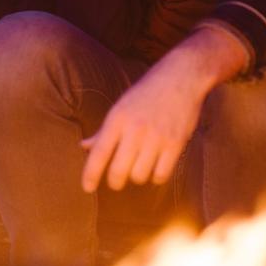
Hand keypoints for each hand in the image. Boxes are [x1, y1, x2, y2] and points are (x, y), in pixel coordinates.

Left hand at [79, 26, 248, 191]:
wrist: (181, 77)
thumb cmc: (146, 93)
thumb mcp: (121, 107)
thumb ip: (103, 131)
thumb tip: (83, 147)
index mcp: (118, 118)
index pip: (99, 153)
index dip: (90, 174)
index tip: (87, 188)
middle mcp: (135, 129)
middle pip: (118, 171)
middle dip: (115, 181)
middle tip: (116, 180)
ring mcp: (157, 137)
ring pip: (139, 176)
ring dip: (137, 177)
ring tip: (139, 166)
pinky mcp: (176, 144)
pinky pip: (161, 175)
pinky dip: (156, 176)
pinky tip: (155, 167)